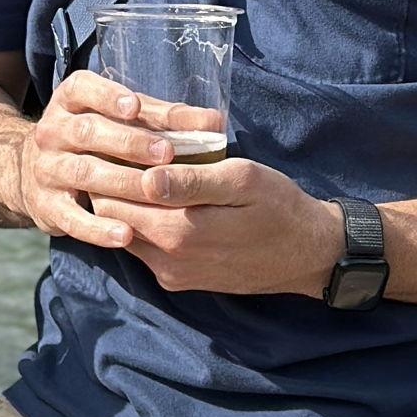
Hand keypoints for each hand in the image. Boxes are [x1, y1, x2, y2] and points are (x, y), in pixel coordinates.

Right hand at [17, 70, 184, 252]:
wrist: (31, 171)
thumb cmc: (94, 139)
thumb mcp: (115, 119)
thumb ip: (160, 117)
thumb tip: (213, 121)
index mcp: (69, 101)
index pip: (83, 90)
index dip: (108, 96)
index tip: (135, 106)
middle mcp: (53, 131)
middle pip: (88, 132)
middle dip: (127, 142)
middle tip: (165, 152)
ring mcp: (47, 169)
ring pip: (83, 173)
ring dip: (121, 182)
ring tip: (153, 190)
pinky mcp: (48, 205)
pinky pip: (72, 218)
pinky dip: (98, 228)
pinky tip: (127, 235)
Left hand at [91, 153, 344, 297]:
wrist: (309, 254)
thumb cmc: (279, 206)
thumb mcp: (243, 181)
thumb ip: (193, 182)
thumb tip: (145, 178)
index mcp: (179, 233)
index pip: (112, 198)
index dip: (107, 165)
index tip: (112, 136)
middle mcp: (167, 261)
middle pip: (111, 216)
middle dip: (109, 181)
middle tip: (118, 145)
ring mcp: (172, 274)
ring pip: (124, 232)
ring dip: (124, 201)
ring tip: (137, 165)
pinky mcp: (179, 279)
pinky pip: (143, 247)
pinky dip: (141, 219)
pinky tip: (157, 194)